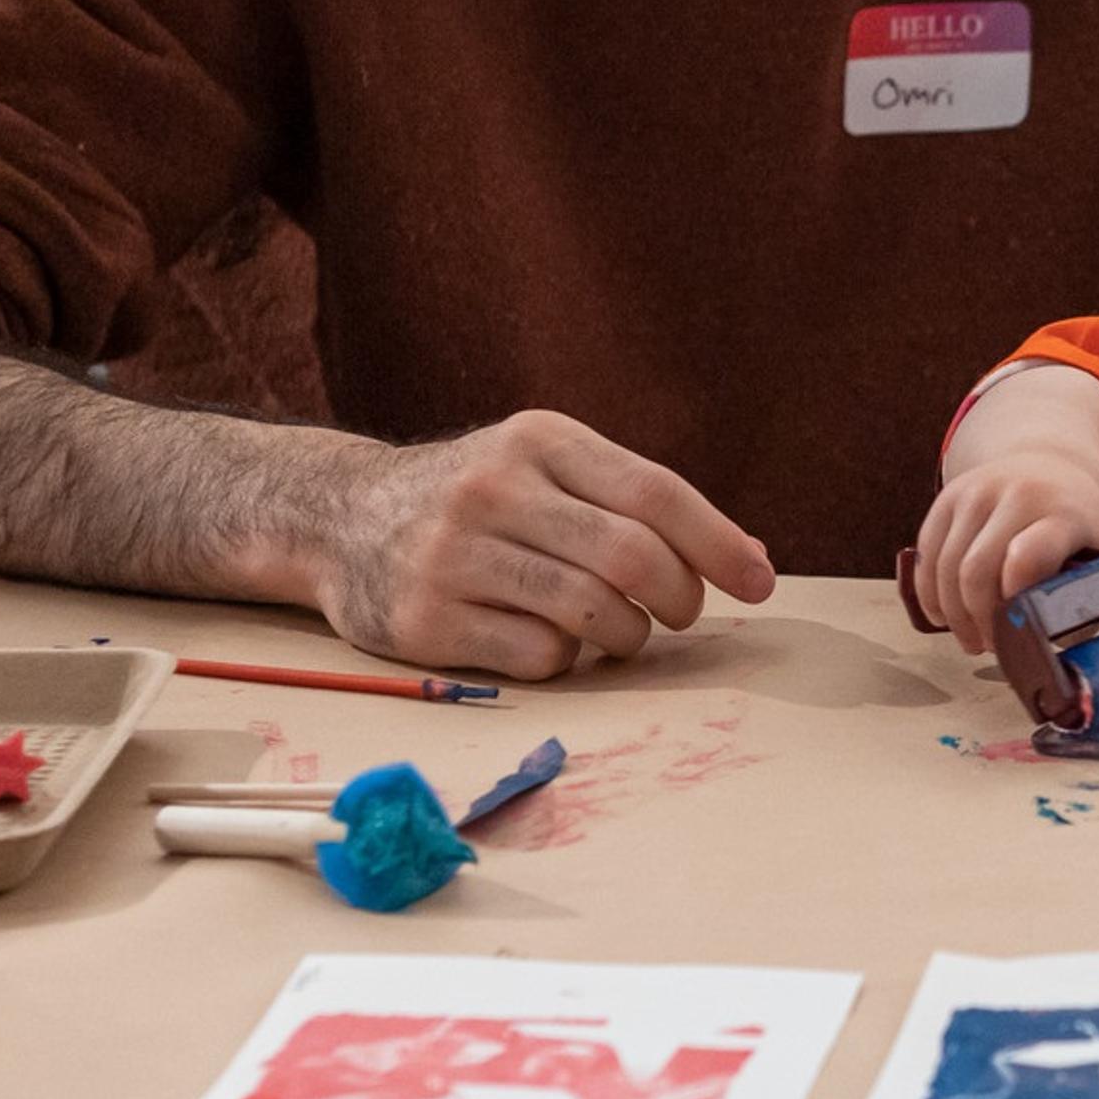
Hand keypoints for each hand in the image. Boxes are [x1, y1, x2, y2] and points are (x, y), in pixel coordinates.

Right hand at [312, 411, 777, 677]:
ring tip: (624, 630)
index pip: (654, 492)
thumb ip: (634, 502)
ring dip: (631, 634)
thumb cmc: (478, 500)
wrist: (338, 518)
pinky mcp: (426, 619)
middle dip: (680, 597)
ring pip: (592, 612)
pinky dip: (570, 658)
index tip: (760, 582)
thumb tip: (752, 560)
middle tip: (682, 614)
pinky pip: (542, 655)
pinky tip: (554, 640)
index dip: (719, 542)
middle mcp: (494, 489)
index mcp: (539, 439)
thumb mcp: (544, 467)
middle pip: (631, 556)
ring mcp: (454, 554)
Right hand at [909, 453, 1098, 653]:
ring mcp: (979, 490)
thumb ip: (1077, 602)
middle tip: (990, 646)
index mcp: (1064, 513)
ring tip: (970, 637)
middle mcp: (1018, 494)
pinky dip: (929, 593)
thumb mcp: (1096, 557)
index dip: (1012, 599)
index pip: (1028, 557)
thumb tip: (1050, 659)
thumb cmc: (1076, 526)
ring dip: (953, 615)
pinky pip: (926, 554)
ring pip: (945, 567)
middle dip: (978, 622)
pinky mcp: (949, 494)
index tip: (1015, 630)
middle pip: (976, 571)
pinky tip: (945, 614)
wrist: (1051, 464)